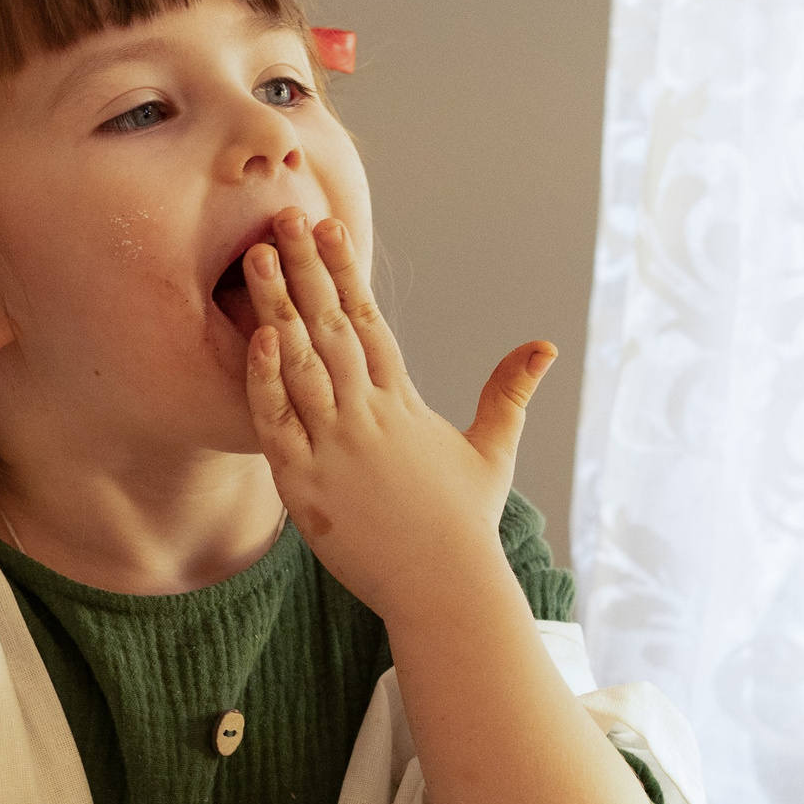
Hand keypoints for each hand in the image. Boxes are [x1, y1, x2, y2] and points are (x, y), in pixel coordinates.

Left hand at [242, 209, 554, 623]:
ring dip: (277, 308)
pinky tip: (258, 336)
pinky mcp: (307, 486)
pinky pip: (279, 423)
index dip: (346, 272)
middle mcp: (369, 416)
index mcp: (403, 404)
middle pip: (330, 328)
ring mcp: (336, 449)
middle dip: (306, 269)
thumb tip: (547, 344)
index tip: (328, 227)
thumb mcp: (493, 450)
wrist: (445, 587)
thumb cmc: (465, 524)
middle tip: (281, 217)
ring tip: (257, 258)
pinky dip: (268, 380)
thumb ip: (509, 392)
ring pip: (301, 364)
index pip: (369, 322)